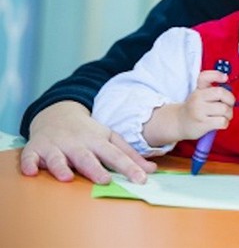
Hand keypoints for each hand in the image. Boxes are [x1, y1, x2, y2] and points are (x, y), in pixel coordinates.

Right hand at [20, 101, 156, 183]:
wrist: (57, 114)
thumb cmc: (88, 132)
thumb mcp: (110, 139)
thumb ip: (130, 155)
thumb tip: (152, 170)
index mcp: (98, 141)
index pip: (116, 155)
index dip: (129, 167)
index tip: (142, 179)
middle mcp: (77, 143)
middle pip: (87, 157)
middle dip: (95, 169)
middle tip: (105, 180)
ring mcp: (56, 146)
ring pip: (58, 157)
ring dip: (61, 166)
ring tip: (66, 178)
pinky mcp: (36, 149)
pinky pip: (30, 157)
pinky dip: (30, 163)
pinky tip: (31, 171)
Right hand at [144, 70, 234, 144]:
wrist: (180, 123)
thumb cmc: (196, 108)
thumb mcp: (200, 94)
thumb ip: (213, 90)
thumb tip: (229, 90)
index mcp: (199, 89)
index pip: (204, 77)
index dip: (216, 75)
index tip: (225, 78)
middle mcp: (197, 98)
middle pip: (221, 93)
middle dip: (230, 100)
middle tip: (229, 104)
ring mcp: (199, 111)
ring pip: (224, 109)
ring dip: (229, 114)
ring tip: (224, 116)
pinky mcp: (202, 123)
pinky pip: (222, 121)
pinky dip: (225, 123)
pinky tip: (220, 123)